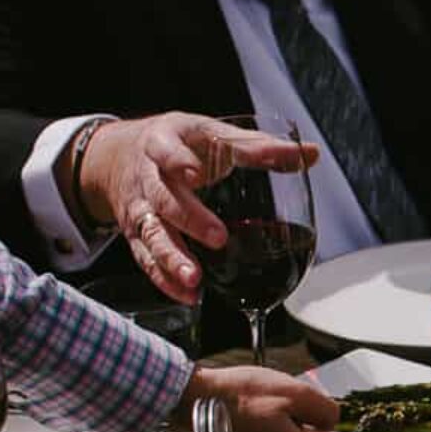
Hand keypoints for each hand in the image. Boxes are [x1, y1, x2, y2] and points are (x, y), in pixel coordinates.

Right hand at [74, 114, 317, 304]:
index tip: (193, 172)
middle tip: (217, 238)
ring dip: (172, 259)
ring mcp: (140, 209)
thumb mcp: (212, 136)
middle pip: (164, 200)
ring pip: (152, 235)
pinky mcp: (137, 235)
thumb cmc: (179, 145)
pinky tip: (187, 295)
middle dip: (189, 219)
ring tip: (194, 279)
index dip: (176, 160)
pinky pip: (146, 260)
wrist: (118, 156)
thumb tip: (312, 154)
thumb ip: (258, 147)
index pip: (166, 150)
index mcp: (163, 144)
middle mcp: (147, 178)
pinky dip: (165, 280)